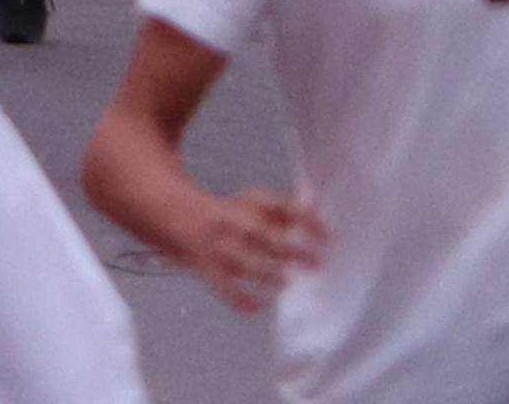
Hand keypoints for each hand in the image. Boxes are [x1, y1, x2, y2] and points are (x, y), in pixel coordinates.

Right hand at [175, 188, 326, 314]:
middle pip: (261, 233)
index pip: (279, 206)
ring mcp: (218, 244)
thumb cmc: (231, 214)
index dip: (305, 220)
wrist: (179, 215)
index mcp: (248, 201)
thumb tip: (319, 207)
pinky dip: (239, 298)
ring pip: (242, 259)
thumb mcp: (254, 203)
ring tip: (288, 284)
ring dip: (266, 272)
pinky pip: (222, 285)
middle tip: (316, 263)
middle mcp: (232, 220)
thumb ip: (286, 209)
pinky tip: (258, 307)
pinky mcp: (206, 266)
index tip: (328, 236)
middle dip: (289, 248)